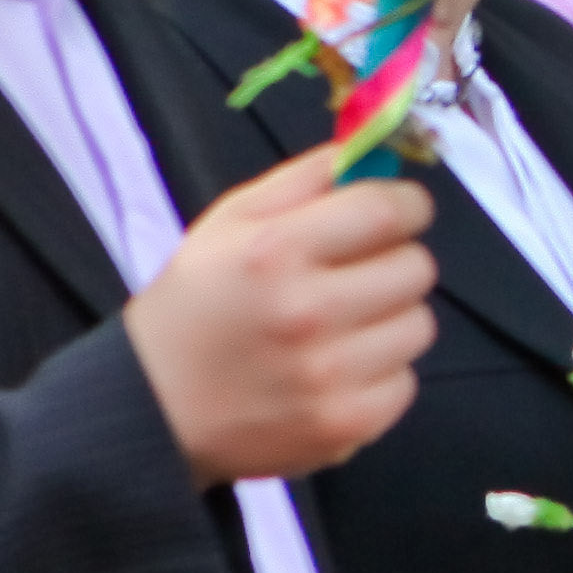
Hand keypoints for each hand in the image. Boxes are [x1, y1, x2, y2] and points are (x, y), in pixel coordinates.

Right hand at [126, 149, 434, 484]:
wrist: (152, 409)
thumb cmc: (195, 305)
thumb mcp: (227, 224)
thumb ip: (302, 180)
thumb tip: (369, 149)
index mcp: (276, 252)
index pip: (388, 211)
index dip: (407, 205)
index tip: (400, 211)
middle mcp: (308, 312)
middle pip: (417, 268)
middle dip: (394, 262)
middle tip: (356, 275)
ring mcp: (331, 375)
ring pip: (419, 326)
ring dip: (390, 320)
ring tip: (342, 326)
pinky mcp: (347, 423)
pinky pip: (406, 382)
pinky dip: (381, 374)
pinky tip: (337, 371)